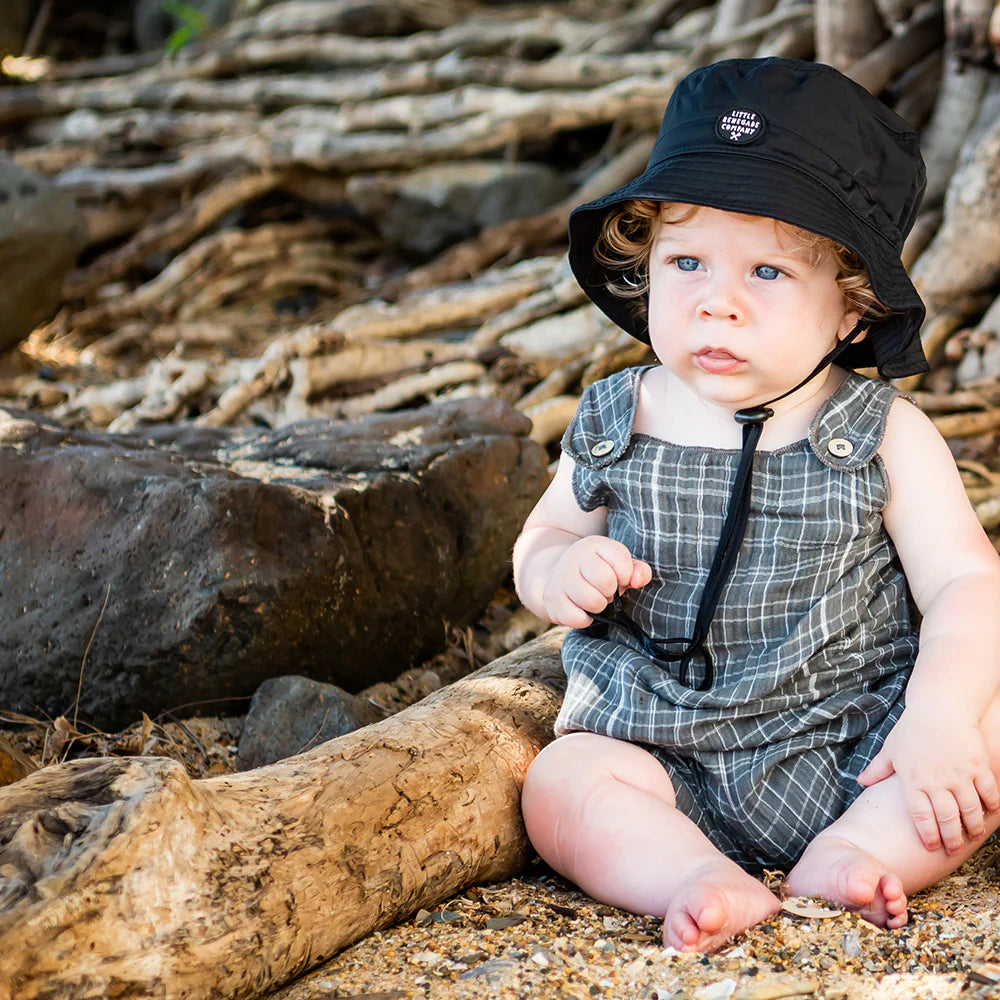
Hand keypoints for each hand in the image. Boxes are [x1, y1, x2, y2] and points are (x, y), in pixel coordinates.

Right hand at [539, 536, 650, 628]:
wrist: (559, 576)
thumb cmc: (598, 572)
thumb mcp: (619, 565)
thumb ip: (638, 570)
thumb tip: (637, 581)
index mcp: (595, 544)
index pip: (621, 561)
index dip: (626, 575)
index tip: (619, 577)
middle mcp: (575, 556)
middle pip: (606, 582)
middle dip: (611, 592)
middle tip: (603, 590)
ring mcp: (560, 578)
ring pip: (593, 601)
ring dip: (598, 606)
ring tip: (593, 598)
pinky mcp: (551, 599)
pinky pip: (577, 618)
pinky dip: (584, 619)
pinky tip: (581, 609)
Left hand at [857, 706, 999, 853]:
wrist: (939, 706)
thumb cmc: (913, 728)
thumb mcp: (891, 749)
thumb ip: (878, 769)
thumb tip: (860, 781)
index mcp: (913, 779)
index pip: (920, 816)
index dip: (927, 835)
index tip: (932, 846)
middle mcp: (936, 780)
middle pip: (947, 818)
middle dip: (952, 839)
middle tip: (954, 849)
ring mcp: (960, 774)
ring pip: (970, 810)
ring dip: (973, 826)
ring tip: (973, 836)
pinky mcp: (979, 765)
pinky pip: (989, 792)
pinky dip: (991, 806)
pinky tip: (990, 813)